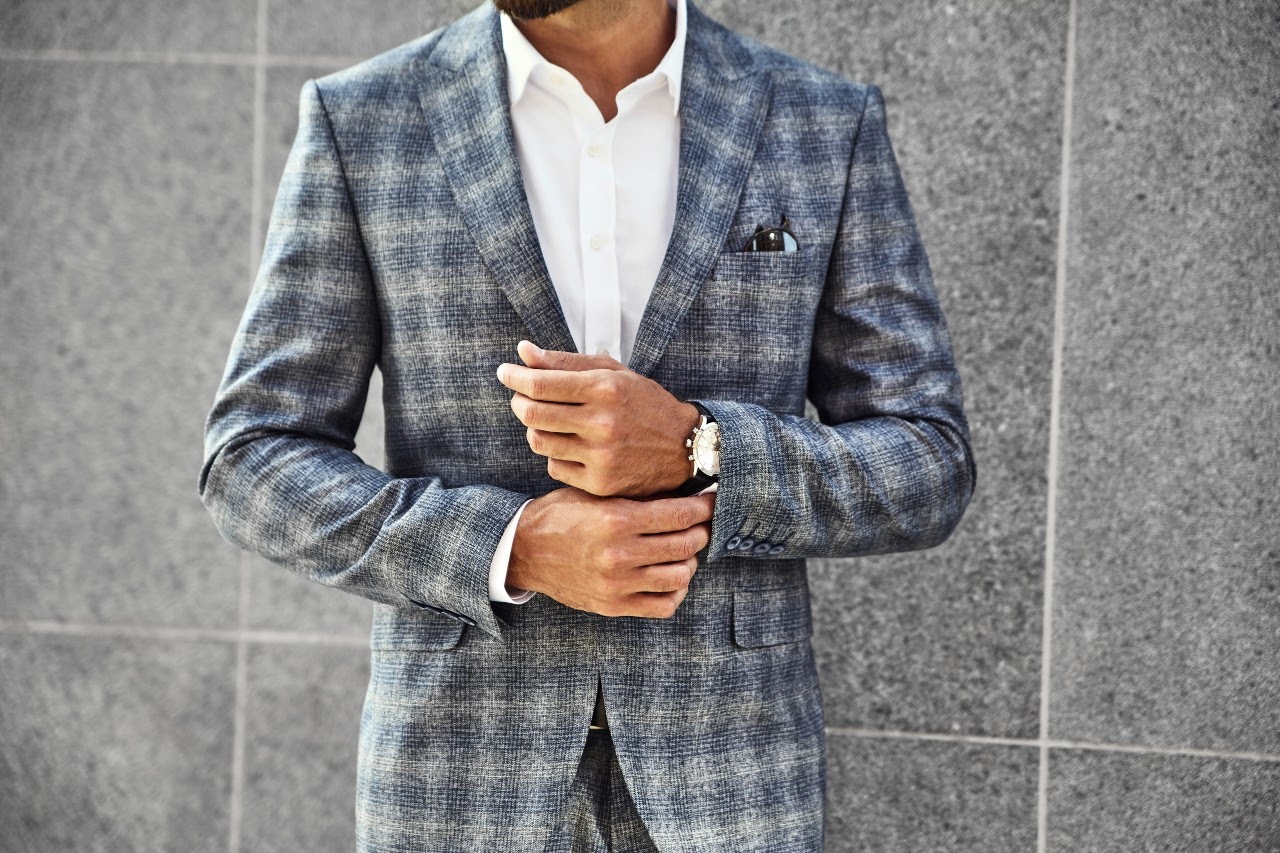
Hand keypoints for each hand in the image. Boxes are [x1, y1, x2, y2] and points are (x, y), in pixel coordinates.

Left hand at [496, 340, 700, 497]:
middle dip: (519, 402)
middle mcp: (602, 423)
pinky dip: (555, 455)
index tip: (505, 372)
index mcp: (605, 389)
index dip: (514, 377)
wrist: (685, 448)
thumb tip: (523, 352)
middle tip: (522, 397)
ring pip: (539, 441)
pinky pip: (554, 467)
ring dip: (535, 429)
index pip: (540, 384)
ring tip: (549, 421)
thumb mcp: (613, 373)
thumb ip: (566, 362)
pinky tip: (570, 446)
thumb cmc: (645, 404)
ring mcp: (601, 456)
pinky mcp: (600, 483)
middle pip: (532, 414)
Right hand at [506, 488, 714, 617]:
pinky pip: (663, 605)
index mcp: (616, 520)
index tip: (711, 501)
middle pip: (686, 544)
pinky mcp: (613, 605)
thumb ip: (635, 497)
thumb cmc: (561, 515)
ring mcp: (617, 584)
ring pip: (680, 576)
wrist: (523, 550)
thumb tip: (682, 493)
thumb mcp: (595, 494)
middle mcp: (620, 554)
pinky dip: (675, 591)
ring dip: (690, 561)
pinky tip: (671, 577)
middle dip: (701, 531)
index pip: (679, 515)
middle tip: (701, 524)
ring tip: (685, 550)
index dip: (703, 507)